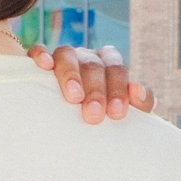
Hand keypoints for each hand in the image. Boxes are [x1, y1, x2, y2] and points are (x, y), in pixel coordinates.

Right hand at [28, 42, 154, 124]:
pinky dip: (42, 54)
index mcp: (110, 65)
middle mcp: (88, 57)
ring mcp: (64, 58)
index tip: (116, 113)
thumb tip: (137, 90)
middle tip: (94, 115)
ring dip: (71, 74)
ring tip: (74, 97)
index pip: (117, 69)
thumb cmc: (105, 119)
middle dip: (96, 90)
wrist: (74, 129)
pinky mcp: (41, 61)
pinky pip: (39, 50)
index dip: (118, 89)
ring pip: (67, 54)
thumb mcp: (125, 113)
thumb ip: (140, 102)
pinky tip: (45, 65)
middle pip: (93, 65)